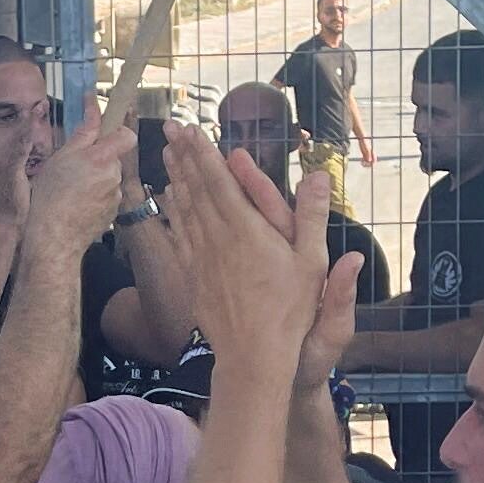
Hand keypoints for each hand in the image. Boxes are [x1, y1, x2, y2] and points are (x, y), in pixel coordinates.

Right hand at [19, 111, 131, 267]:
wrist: (54, 237)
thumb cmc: (51, 197)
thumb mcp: (61, 157)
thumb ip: (83, 133)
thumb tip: (93, 107)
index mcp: (101, 158)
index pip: (126, 135)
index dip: (116, 132)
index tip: (106, 129)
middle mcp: (113, 176)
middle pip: (113, 157)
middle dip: (98, 158)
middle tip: (74, 166)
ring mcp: (115, 195)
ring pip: (109, 177)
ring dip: (95, 178)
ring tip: (72, 188)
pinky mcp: (113, 211)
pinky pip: (107, 195)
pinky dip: (96, 195)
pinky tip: (78, 202)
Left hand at [161, 120, 352, 373]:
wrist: (253, 355)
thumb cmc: (289, 311)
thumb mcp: (311, 262)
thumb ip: (312, 216)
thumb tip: (317, 176)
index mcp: (246, 229)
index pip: (220, 181)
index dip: (205, 152)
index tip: (192, 129)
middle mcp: (219, 237)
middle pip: (197, 188)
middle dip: (184, 154)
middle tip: (169, 128)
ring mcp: (203, 256)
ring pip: (184, 208)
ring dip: (176, 177)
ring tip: (166, 153)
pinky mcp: (195, 275)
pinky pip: (180, 234)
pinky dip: (173, 211)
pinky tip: (169, 199)